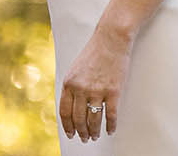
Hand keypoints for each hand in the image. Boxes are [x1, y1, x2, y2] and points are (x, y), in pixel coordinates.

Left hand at [59, 25, 131, 141]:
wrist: (111, 39)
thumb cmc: (94, 52)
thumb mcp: (75, 68)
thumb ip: (72, 86)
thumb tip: (71, 107)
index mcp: (69, 82)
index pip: (64, 112)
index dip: (67, 126)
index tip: (70, 134)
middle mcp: (81, 88)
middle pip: (78, 119)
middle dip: (81, 132)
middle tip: (84, 138)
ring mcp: (97, 90)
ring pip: (93, 120)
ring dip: (94, 132)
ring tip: (94, 137)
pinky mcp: (113, 91)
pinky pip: (111, 115)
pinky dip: (110, 126)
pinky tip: (110, 130)